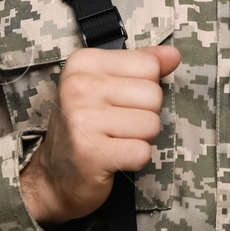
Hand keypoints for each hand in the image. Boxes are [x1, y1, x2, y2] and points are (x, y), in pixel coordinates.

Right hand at [19, 44, 181, 224]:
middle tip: (117, 125)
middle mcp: (78, 86)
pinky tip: (114, 157)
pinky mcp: (91, 153)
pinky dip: (135, 159)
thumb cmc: (86, 126)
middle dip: (145, 114)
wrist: (56, 175)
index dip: (144, 88)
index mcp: (84, 62)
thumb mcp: (108, 85)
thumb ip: (142, 65)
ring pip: (152, 124)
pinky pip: (143, 152)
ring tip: (115, 140)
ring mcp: (82, 119)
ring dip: (140, 138)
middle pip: (154, 95)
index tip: (118, 101)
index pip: (149, 65)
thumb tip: (173, 54)